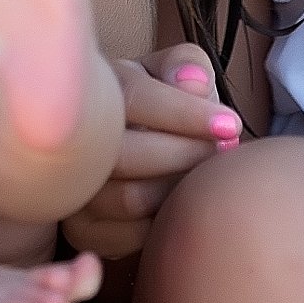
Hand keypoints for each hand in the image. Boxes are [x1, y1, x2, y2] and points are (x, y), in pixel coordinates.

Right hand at [62, 44, 240, 263]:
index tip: (229, 125)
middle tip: (225, 153)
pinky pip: (127, 237)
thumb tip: (193, 83)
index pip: (134, 97)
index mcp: (99, 86)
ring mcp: (74, 186)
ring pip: (129, 199)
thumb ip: (186, 65)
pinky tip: (183, 204)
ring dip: (178, 191)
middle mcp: (75, 136)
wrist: (133, 140)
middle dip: (186, 155)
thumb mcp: (173, 72)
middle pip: (127, 154)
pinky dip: (163, 224)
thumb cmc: (160, 102)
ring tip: (207, 179)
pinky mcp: (83, 228)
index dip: (185, 113)